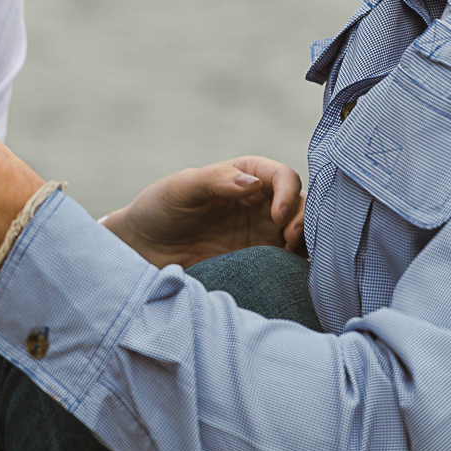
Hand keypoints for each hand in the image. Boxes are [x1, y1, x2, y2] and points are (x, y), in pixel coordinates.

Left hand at [101, 158, 304, 267]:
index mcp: (246, 176)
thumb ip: (217, 180)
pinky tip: (291, 274)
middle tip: (291, 239)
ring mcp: (262, 234)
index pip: (283, 177)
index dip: (288, 193)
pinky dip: (298, 266)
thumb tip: (253, 184)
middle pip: (301, 205)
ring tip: (293, 256)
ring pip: (302, 234)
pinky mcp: (259, 262)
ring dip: (307, 242)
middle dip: (305, 219)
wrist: (143, 249)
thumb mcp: (182, 188)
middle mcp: (261, 204)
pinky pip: (289, 262)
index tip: (277, 216)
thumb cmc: (159, 208)